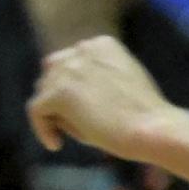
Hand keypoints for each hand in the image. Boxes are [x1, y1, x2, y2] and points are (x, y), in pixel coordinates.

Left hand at [28, 36, 172, 160]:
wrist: (152, 128)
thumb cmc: (140, 114)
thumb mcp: (114, 85)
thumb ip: (86, 81)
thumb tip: (47, 95)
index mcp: (102, 44)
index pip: (68, 61)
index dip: (67, 86)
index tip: (77, 109)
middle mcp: (83, 49)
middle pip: (51, 74)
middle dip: (55, 97)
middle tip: (67, 122)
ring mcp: (70, 69)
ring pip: (42, 93)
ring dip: (51, 113)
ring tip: (67, 133)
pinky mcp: (59, 92)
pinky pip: (36, 111)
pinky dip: (42, 129)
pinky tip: (56, 144)